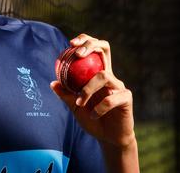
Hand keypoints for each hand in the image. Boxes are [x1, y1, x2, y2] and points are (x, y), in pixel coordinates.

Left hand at [50, 34, 135, 148]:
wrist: (108, 138)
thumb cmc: (92, 119)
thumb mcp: (75, 107)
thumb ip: (66, 94)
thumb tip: (53, 83)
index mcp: (96, 74)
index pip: (94, 49)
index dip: (85, 41)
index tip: (70, 44)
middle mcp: (109, 75)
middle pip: (104, 48)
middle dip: (90, 46)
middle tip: (77, 54)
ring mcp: (118, 86)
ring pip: (103, 75)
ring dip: (88, 89)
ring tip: (80, 102)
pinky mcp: (126, 98)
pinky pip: (111, 98)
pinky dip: (99, 108)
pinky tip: (93, 115)